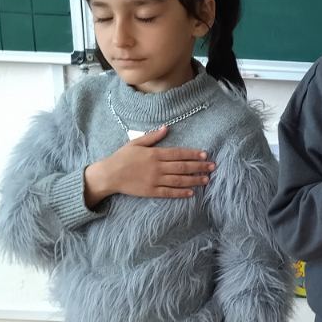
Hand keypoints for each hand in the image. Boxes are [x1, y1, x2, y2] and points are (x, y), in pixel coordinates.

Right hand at [84, 125, 213, 203]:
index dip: (193, 154)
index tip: (205, 155)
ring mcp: (155, 180)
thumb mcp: (136, 143)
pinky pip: (169, 193)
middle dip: (199, 167)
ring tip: (206, 179)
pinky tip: (191, 192)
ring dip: (194, 180)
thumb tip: (167, 128)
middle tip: (213, 166)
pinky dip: (181, 193)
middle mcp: (157, 167)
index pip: (178, 153)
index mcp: (154, 154)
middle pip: (182, 167)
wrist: (109, 175)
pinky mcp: (151, 191)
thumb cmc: (122, 157)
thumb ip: (152, 137)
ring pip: (179, 180)